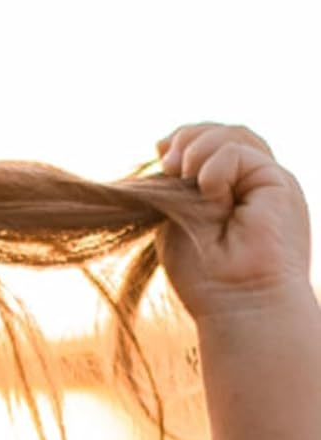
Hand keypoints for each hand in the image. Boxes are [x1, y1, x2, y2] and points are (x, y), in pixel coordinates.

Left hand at [154, 122, 312, 321]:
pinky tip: (207, 189)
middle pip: (228, 135)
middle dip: (191, 137)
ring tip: (182, 171)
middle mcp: (254, 185)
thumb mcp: (178, 223)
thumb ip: (176, 190)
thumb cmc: (205, 277)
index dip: (186, 139)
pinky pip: (244, 153)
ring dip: (201, 147)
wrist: (238, 304)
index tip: (159, 149)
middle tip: (167, 161)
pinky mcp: (280, 183)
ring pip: (237, 136)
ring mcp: (269, 183)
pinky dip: (217, 164)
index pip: (213, 149)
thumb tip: (164, 150)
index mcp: (232, 194)